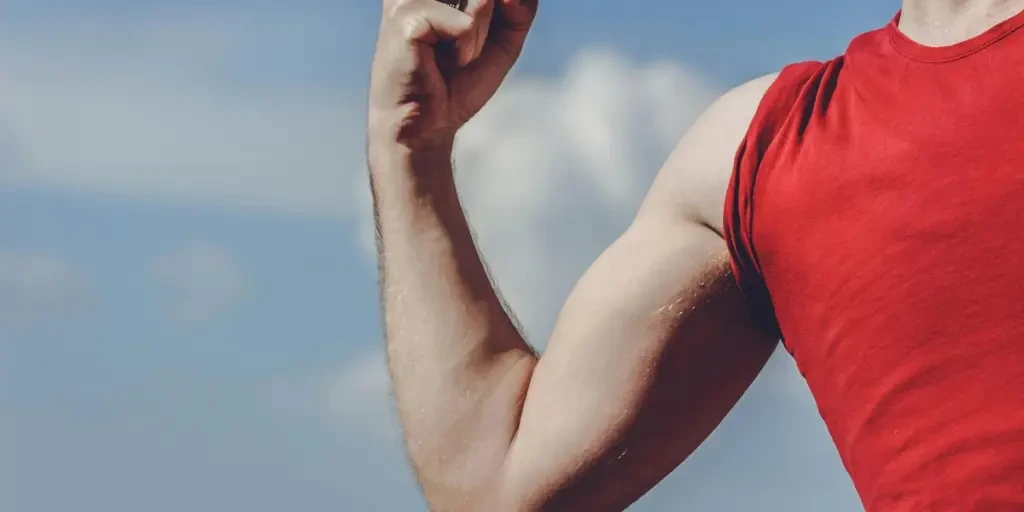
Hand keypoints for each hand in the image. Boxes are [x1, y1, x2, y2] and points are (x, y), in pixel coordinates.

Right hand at [368, 0, 538, 149]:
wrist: (426, 127)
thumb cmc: (457, 84)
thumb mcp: (502, 41)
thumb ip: (519, 11)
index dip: (500, 15)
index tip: (473, 43)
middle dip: (490, 28)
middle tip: (460, 54)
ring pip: (483, 2)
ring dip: (478, 40)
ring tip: (449, 57)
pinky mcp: (407, 15)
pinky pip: (467, 25)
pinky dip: (465, 51)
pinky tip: (437, 64)